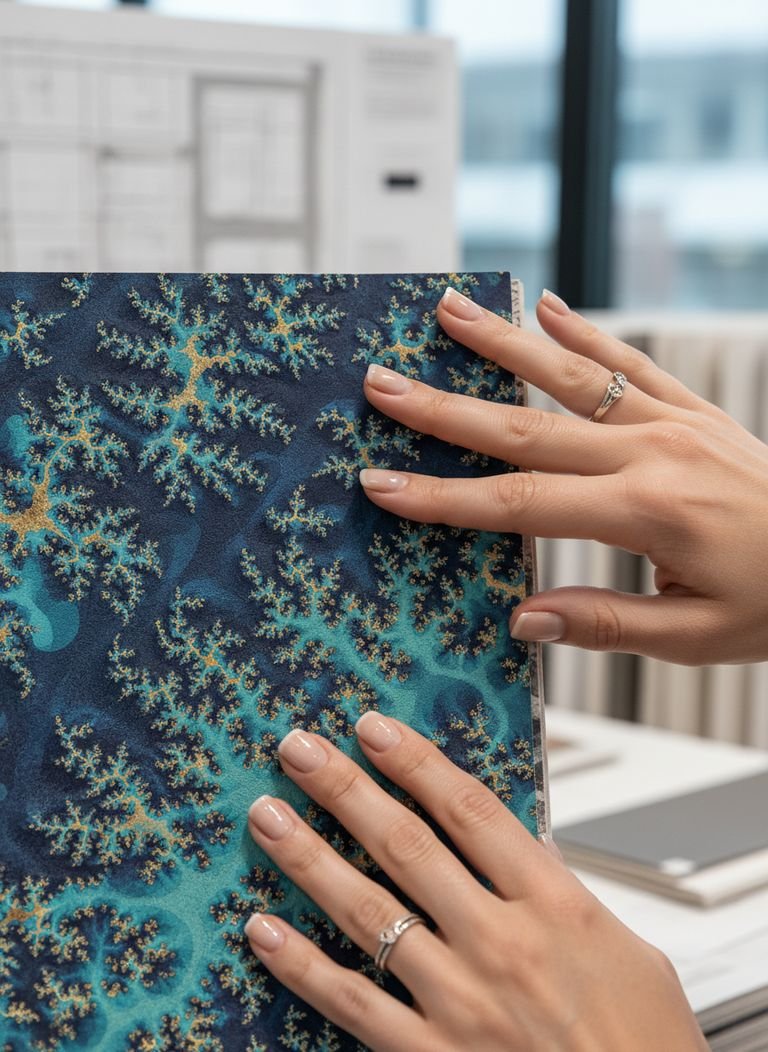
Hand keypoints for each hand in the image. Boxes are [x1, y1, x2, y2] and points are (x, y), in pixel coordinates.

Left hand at [244, 716, 705, 1050]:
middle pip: (406, 844)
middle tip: (298, 749)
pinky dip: (303, 965)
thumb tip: (510, 846)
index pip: (469, 810)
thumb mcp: (627, 949)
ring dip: (310, 858)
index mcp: (555, 905)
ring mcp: (461, 1002)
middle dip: (345, 789)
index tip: (372, 728)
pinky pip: (354, 1003)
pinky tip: (263, 931)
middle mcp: (501, 943)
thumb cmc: (647, 1046)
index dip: (415, 762)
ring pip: (368, 911)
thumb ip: (560, 893)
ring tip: (267, 817)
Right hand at [359, 288, 767, 665]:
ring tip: (445, 312)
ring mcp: (675, 422)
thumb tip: (522, 617)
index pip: (521, 503)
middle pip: (526, 428)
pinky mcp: (694, 410)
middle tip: (382, 384)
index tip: (384, 484)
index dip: (445, 496)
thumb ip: (606, 623)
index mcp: (646, 514)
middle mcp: (653, 454)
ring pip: (571, 376)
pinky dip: (586, 330)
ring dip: (501, 344)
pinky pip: (633, 363)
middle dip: (444, 409)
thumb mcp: (698, 636)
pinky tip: (545, 304)